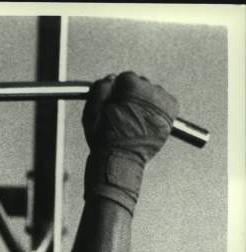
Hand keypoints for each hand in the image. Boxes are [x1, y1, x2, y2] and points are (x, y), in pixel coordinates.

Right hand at [82, 73, 178, 214]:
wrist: (121, 160)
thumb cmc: (103, 138)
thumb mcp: (92, 111)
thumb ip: (100, 89)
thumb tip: (111, 78)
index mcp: (132, 86)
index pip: (125, 78)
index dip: (116, 92)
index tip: (114, 105)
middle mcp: (152, 90)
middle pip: (141, 84)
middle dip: (132, 96)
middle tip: (124, 115)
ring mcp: (164, 100)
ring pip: (152, 94)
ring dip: (144, 103)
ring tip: (135, 121)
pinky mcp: (172, 111)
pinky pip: (164, 103)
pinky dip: (156, 109)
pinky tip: (146, 121)